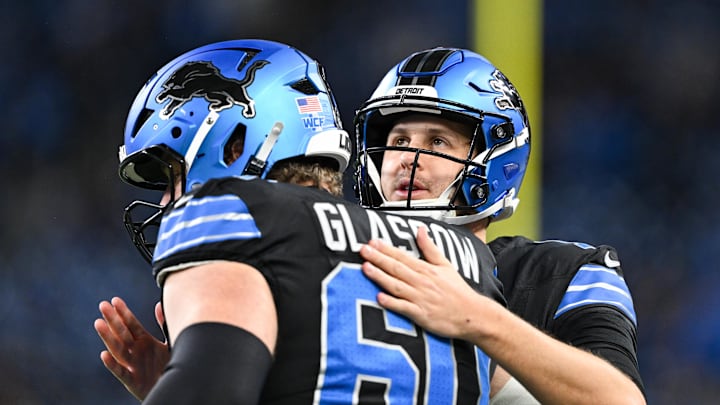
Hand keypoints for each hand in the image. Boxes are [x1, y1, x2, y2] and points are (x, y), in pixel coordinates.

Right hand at [94, 297, 169, 400]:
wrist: (174, 386)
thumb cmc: (171, 364)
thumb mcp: (170, 342)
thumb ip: (164, 324)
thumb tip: (159, 304)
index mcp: (145, 341)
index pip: (132, 324)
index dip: (124, 313)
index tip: (115, 300)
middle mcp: (136, 351)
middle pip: (122, 333)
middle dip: (113, 319)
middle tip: (102, 305)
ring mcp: (133, 365)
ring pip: (118, 349)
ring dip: (108, 337)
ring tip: (98, 323)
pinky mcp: (132, 380)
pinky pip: (121, 372)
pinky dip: (112, 364)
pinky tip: (104, 354)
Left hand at [359, 226, 487, 339]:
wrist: (472, 314)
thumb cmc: (457, 291)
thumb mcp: (446, 265)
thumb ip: (430, 248)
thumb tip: (420, 230)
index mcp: (426, 270)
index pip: (402, 257)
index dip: (386, 249)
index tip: (372, 241)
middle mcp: (421, 282)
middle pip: (396, 268)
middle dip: (378, 258)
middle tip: (363, 250)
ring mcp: (420, 299)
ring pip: (396, 285)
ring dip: (380, 276)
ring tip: (365, 268)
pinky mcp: (421, 315)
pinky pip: (404, 308)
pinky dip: (392, 303)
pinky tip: (379, 297)